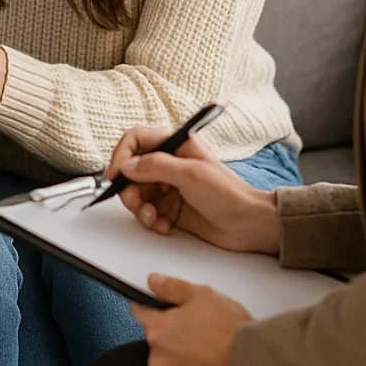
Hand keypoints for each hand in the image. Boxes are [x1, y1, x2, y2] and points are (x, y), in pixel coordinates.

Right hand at [106, 126, 280, 253]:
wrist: (249, 225)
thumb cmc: (230, 194)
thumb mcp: (191, 174)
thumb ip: (156, 166)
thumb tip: (127, 165)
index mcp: (175, 146)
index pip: (136, 140)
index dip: (122, 155)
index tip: (116, 175)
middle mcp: (169, 164)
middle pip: (131, 171)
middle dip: (130, 190)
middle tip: (137, 204)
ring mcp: (169, 187)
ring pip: (137, 193)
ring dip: (140, 208)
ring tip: (154, 219)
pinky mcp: (170, 208)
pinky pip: (147, 212)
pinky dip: (151, 221)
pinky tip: (165, 226)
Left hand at [132, 275, 250, 365]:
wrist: (252, 362)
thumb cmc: (228, 329)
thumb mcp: (200, 294)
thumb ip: (171, 287)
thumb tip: (153, 282)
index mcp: (157, 330)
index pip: (139, 310)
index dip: (151, 302)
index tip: (162, 302)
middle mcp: (157, 356)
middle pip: (155, 332)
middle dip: (169, 324)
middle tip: (194, 318)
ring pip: (166, 350)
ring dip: (177, 344)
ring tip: (204, 336)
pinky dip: (187, 359)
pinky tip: (205, 351)